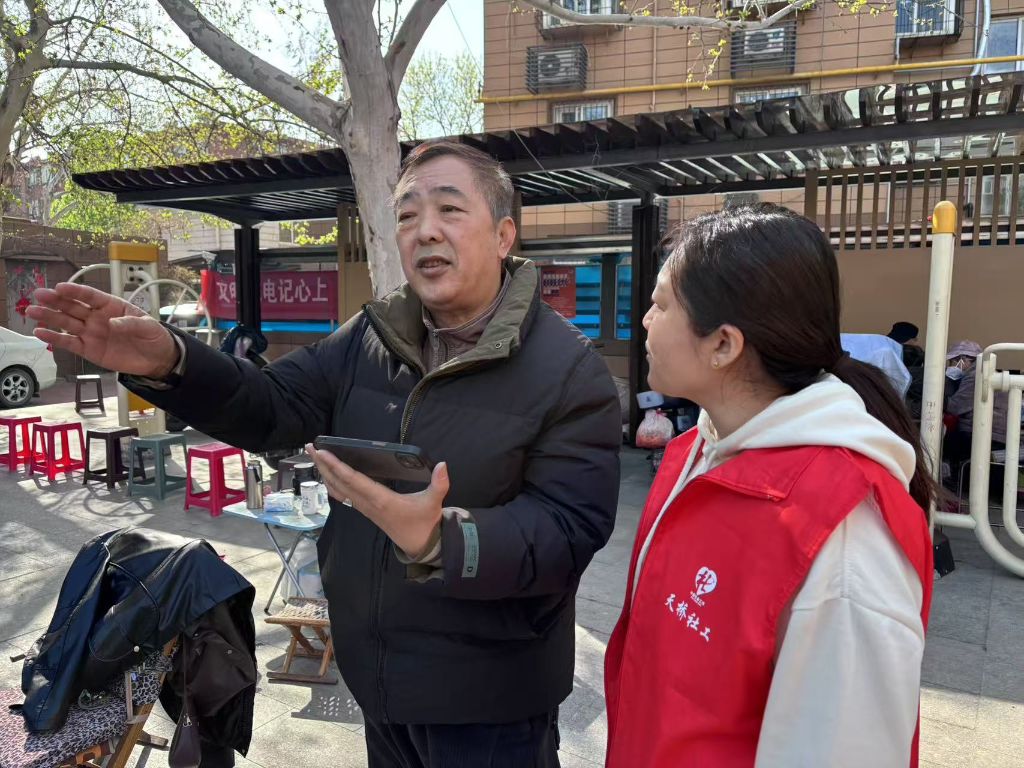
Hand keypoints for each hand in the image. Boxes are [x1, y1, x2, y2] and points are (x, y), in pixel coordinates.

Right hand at [27, 283, 178, 377]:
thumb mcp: (148, 327)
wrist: (157, 359)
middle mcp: (97, 317)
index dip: (76, 291)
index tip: (60, 287)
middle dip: (56, 300)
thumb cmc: (153, 337)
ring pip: (66, 322)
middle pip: (73, 307)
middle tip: (39, 294)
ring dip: (49, 317)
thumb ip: (130, 323)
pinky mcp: (88, 349)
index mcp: (112, 306)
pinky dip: (55, 338)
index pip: (91, 296)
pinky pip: (69, 343)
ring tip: (31, 311)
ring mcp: (91, 333)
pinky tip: (40, 333)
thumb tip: (112, 324)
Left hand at [306, 444, 449, 558]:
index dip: (337, 466)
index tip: (324, 452)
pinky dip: (333, 483)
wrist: (420, 544)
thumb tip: (443, 464)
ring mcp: (364, 508)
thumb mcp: (434, 503)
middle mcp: (368, 504)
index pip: (354, 480)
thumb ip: (440, 484)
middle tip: (310, 447)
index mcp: (381, 500)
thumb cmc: (424, 522)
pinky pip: (343, 495)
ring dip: (325, 473)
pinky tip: (329, 475)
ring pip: (338, 489)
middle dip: (323, 464)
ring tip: (315, 457)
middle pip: (339, 482)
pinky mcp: (365, 509)